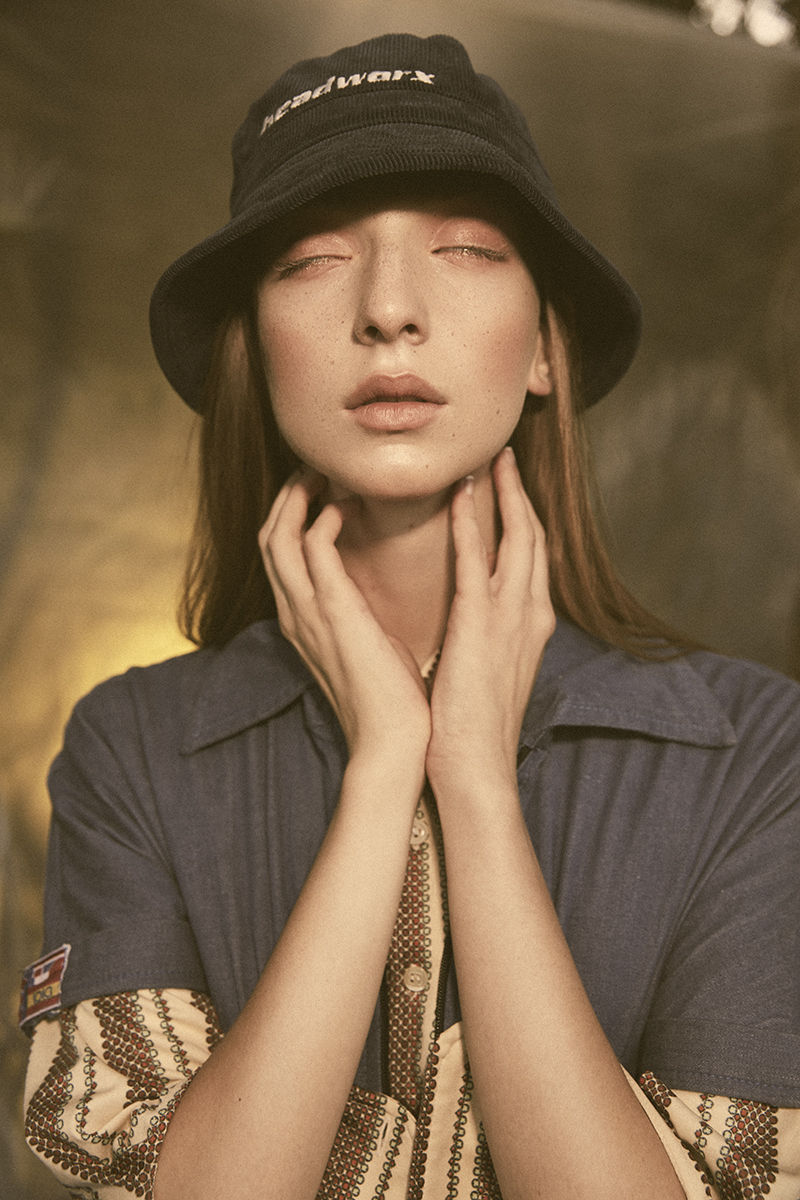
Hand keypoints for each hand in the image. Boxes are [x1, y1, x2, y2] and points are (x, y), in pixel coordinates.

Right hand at [259, 469, 430, 763]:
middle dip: (286, 498)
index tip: (318, 489)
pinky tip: (347, 506)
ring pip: (278, 536)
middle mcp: (295, 614)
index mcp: (303, 623)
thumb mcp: (368, 647)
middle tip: (313, 469)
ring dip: (296, 497)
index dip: (291, 517)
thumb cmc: (390, 698)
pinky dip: (322, 518)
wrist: (393, 741)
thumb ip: (358, 616)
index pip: (279, 556)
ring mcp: (308, 613)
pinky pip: (313, 546)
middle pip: (268, 538)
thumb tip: (374, 593)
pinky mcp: (333, 611)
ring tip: (322, 474)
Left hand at [426, 447, 554, 796]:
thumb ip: (488, 632)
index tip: (508, 485)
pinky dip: (471, 524)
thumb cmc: (473, 724)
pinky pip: (477, 563)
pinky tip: (459, 496)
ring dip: (504, 495)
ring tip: (489, 458)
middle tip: (503, 454)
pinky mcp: (480, 627)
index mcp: (532, 625)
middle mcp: (531, 615)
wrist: (475, 768)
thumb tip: (472, 613)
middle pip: (534, 537)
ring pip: (517, 539)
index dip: (522, 516)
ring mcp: (511, 619)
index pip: (533, 557)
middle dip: (520, 493)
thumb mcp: (489, 668)